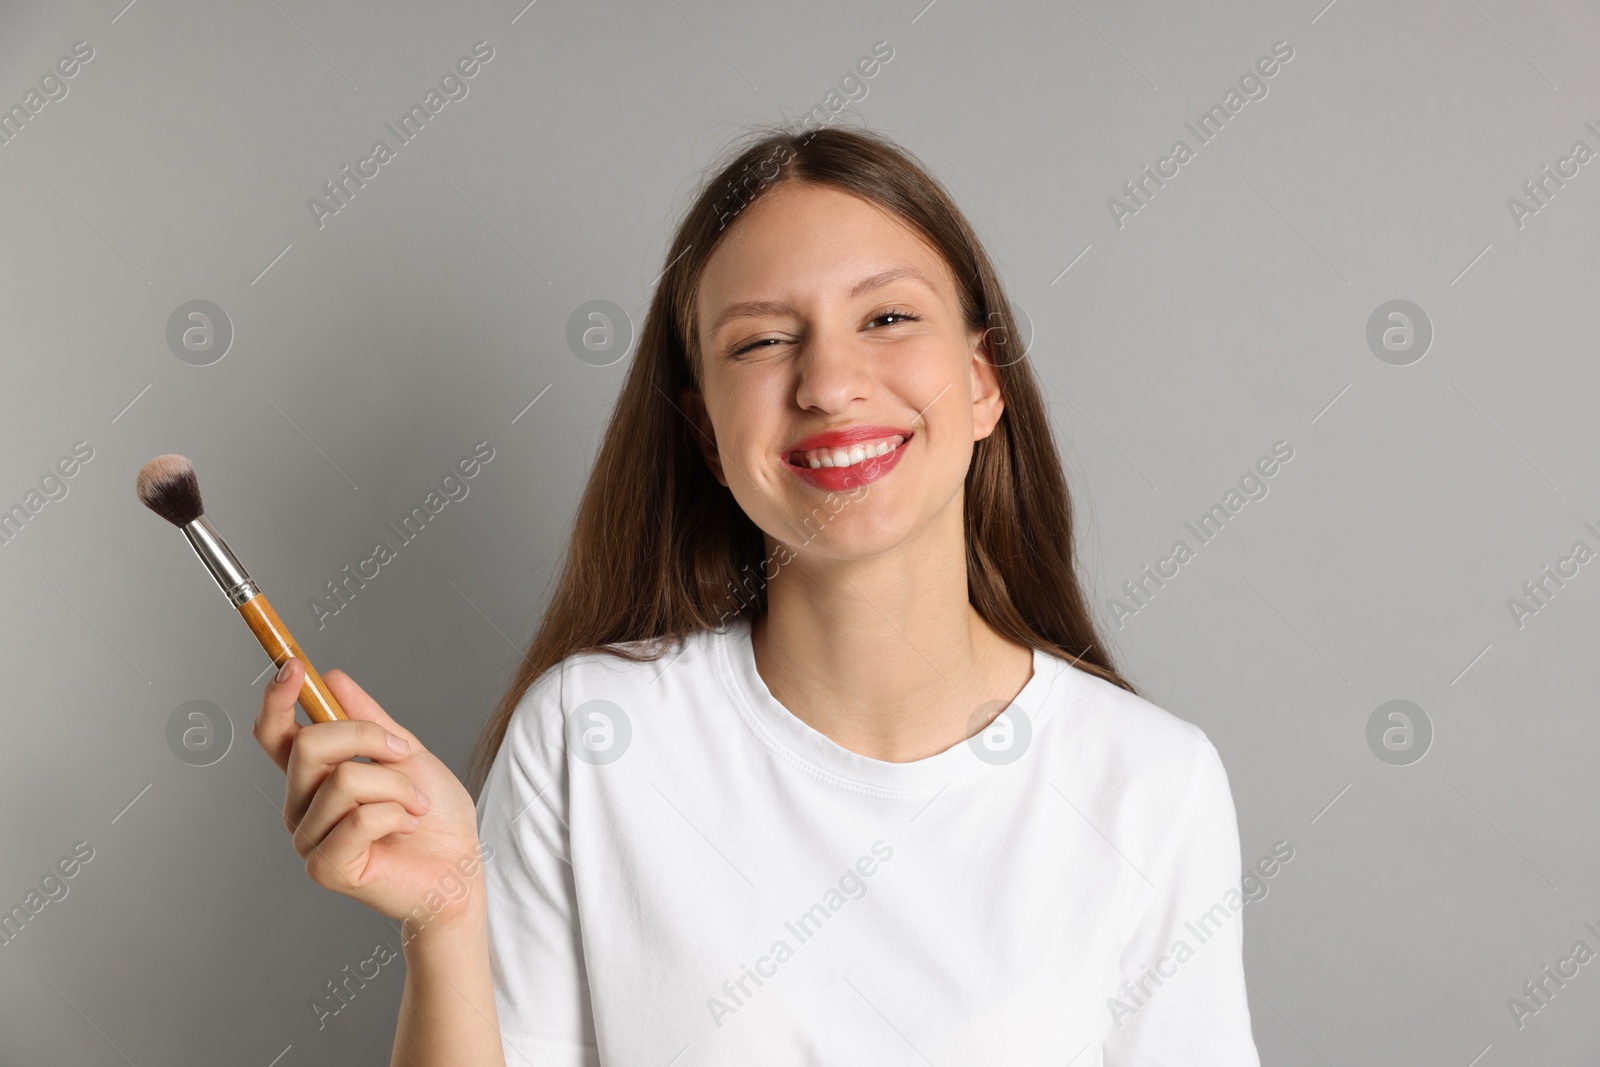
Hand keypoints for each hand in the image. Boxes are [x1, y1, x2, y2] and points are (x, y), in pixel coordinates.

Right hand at [254, 660, 486, 939]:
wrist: (459, 867)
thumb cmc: (433, 815)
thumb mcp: (405, 753)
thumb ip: (368, 720)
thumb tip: (332, 678)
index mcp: (313, 777)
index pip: (274, 734)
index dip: (276, 699)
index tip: (295, 666)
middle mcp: (300, 806)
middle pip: (309, 745)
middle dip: (367, 738)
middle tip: (403, 754)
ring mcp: (308, 839)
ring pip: (343, 780)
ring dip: (396, 786)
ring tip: (414, 805)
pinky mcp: (326, 867)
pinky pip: (358, 818)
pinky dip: (395, 814)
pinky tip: (406, 827)